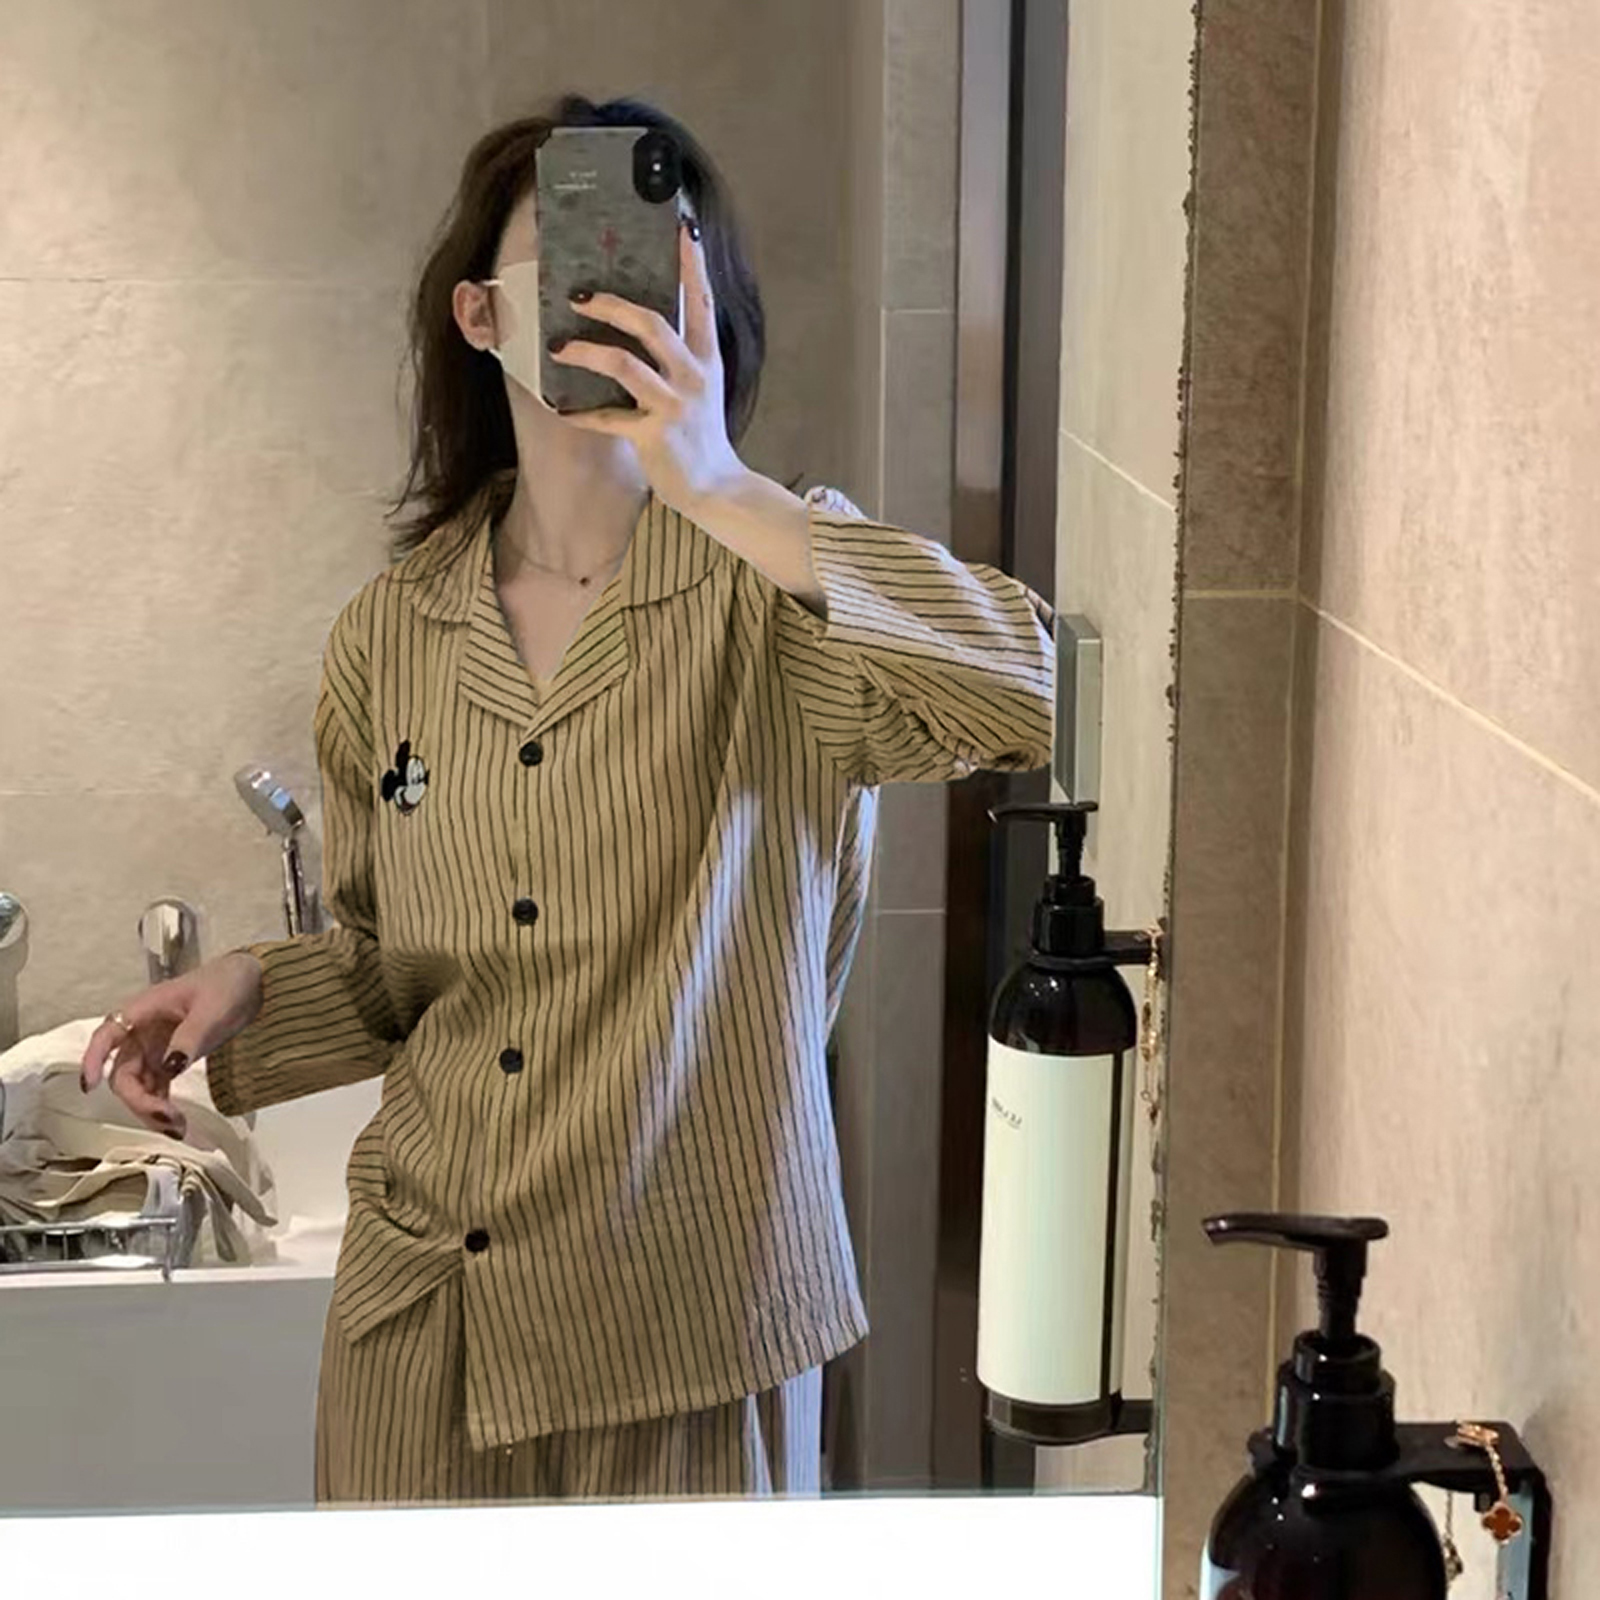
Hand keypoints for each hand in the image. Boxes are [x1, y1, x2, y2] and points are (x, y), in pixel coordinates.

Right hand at [79, 952, 263, 1137]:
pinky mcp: (169, 1060)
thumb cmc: (227, 985)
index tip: (89, 1086)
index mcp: (144, 1011)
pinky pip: (156, 1088)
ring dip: (150, 1109)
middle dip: (139, 1101)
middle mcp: (141, 1032)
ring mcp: (154, 1049)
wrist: (252, 982)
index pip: (107, 1034)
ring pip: (137, 1086)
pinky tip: (177, 1123)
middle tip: (169, 1120)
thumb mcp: (211, 1010)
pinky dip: (162, 1106)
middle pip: (123, 1073)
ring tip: (178, 1128)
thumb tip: (169, 1068)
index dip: (93, 1060)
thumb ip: (189, 1037)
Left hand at [550, 220, 745, 514]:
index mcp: (706, 358)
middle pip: (651, 323)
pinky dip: (581, 414)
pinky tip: (561, 409)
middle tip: (578, 296)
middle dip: (611, 305)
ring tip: (559, 346)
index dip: (692, 262)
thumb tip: (641, 321)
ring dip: (586, 350)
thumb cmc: (702, 434)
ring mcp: (674, 405)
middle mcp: (693, 375)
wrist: (717, 487)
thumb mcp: (702, 386)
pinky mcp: (654, 435)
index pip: (701, 299)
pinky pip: (608, 418)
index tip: (681, 224)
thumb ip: (680, 354)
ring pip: (625, 364)